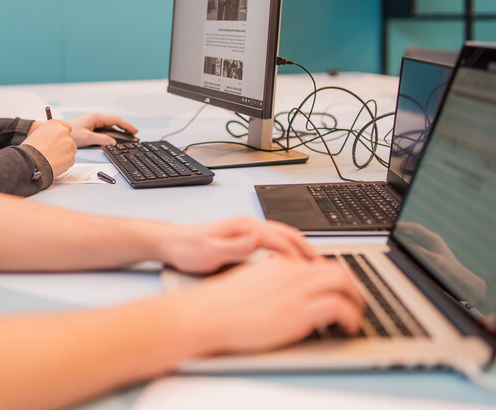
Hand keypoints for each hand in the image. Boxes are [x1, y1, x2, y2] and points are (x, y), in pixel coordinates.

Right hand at [22, 120, 76, 176]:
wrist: (30, 162)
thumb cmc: (30, 149)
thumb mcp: (37, 134)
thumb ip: (49, 133)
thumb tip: (54, 138)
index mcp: (55, 124)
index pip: (66, 127)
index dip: (62, 135)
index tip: (59, 140)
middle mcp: (64, 131)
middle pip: (69, 138)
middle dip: (64, 144)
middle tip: (54, 151)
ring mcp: (69, 144)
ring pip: (71, 149)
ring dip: (65, 153)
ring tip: (52, 158)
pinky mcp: (71, 156)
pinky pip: (70, 160)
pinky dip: (65, 162)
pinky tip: (54, 163)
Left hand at [67, 113, 138, 146]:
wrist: (59, 134)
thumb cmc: (70, 133)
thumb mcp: (88, 138)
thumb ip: (102, 140)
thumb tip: (113, 142)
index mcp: (96, 118)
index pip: (115, 120)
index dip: (126, 125)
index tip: (134, 131)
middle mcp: (95, 118)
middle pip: (114, 121)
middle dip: (124, 127)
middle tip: (133, 134)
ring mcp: (92, 122)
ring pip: (109, 125)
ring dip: (118, 130)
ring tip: (126, 136)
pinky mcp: (90, 126)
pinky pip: (104, 128)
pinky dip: (111, 132)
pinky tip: (114, 137)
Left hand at [161, 217, 316, 274]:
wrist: (171, 243)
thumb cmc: (187, 249)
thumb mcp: (208, 252)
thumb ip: (233, 247)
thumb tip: (255, 241)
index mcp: (242, 227)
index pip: (279, 238)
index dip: (297, 254)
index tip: (311, 269)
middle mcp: (247, 225)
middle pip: (286, 233)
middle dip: (306, 248)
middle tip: (323, 266)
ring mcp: (246, 229)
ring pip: (282, 235)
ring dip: (300, 247)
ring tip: (315, 264)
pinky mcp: (244, 236)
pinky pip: (273, 240)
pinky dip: (288, 249)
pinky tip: (292, 261)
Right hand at [194, 255, 364, 353]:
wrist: (208, 313)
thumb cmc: (221, 304)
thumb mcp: (249, 281)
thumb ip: (270, 279)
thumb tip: (281, 289)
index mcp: (279, 263)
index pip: (317, 262)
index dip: (332, 276)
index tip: (338, 288)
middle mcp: (292, 271)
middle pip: (336, 268)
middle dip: (351, 285)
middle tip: (355, 300)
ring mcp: (298, 289)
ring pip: (344, 283)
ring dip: (356, 299)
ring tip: (356, 315)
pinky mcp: (300, 310)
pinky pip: (339, 307)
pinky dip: (350, 316)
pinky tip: (348, 326)